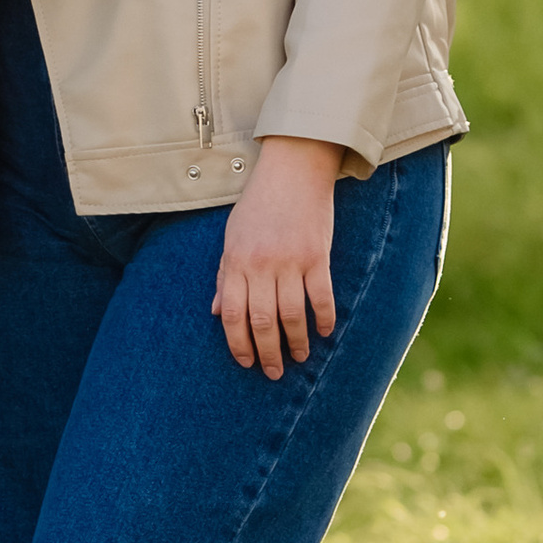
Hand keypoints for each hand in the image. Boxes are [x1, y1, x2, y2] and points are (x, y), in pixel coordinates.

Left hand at [214, 136, 340, 374]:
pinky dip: (324, 319)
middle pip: (263, 321)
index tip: (246, 362)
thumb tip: (218, 313)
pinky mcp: (317, 256)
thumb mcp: (233, 237)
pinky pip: (322, 297)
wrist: (292, 170)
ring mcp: (291, 261)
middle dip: (268, 352)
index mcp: (236, 262)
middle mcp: (261, 265)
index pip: (233, 315)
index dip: (238, 344)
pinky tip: (324, 332)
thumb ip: (226, 276)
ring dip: (297, 342)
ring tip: (299, 357)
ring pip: (293, 315)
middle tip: (274, 372)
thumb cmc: (259, 204)